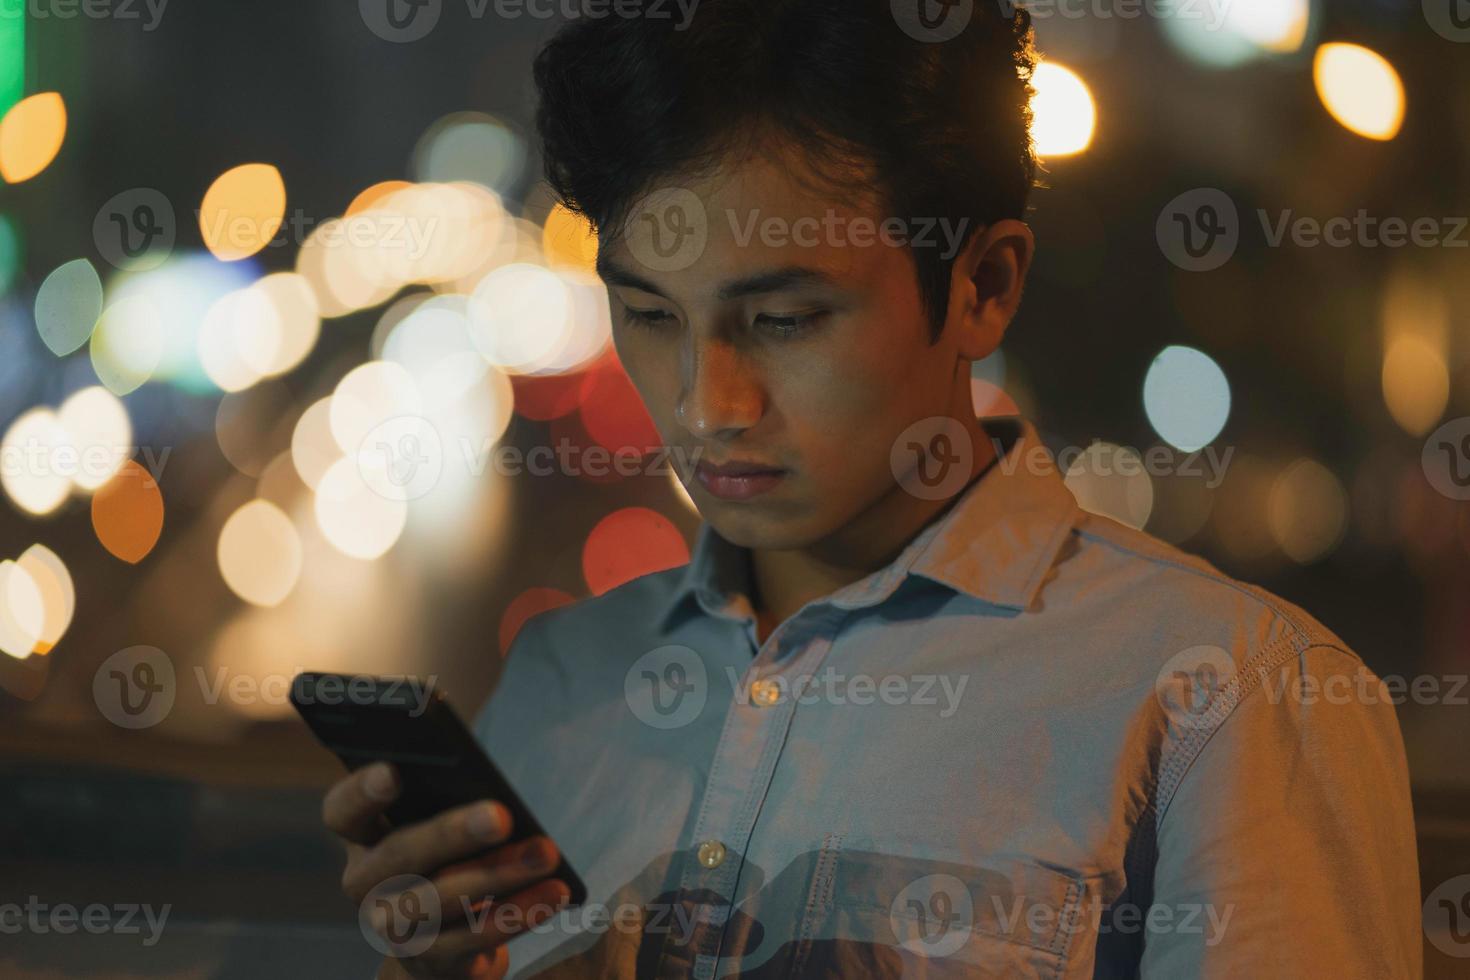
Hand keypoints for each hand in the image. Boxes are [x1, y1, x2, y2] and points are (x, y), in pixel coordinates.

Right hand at [322, 762, 571, 978]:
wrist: (452, 940)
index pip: (342, 811)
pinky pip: (471, 939)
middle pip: (399, 855)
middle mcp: (365, 884)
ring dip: (498, 875)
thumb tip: (497, 803)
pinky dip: (516, 914)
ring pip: (437, 900)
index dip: (363, 792)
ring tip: (546, 854)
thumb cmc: (452, 857)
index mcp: (361, 837)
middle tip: (502, 815)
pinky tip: (553, 893)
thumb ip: (451, 805)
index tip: (394, 770)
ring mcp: (391, 930)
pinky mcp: (428, 964)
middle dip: (453, 834)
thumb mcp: (444, 828)